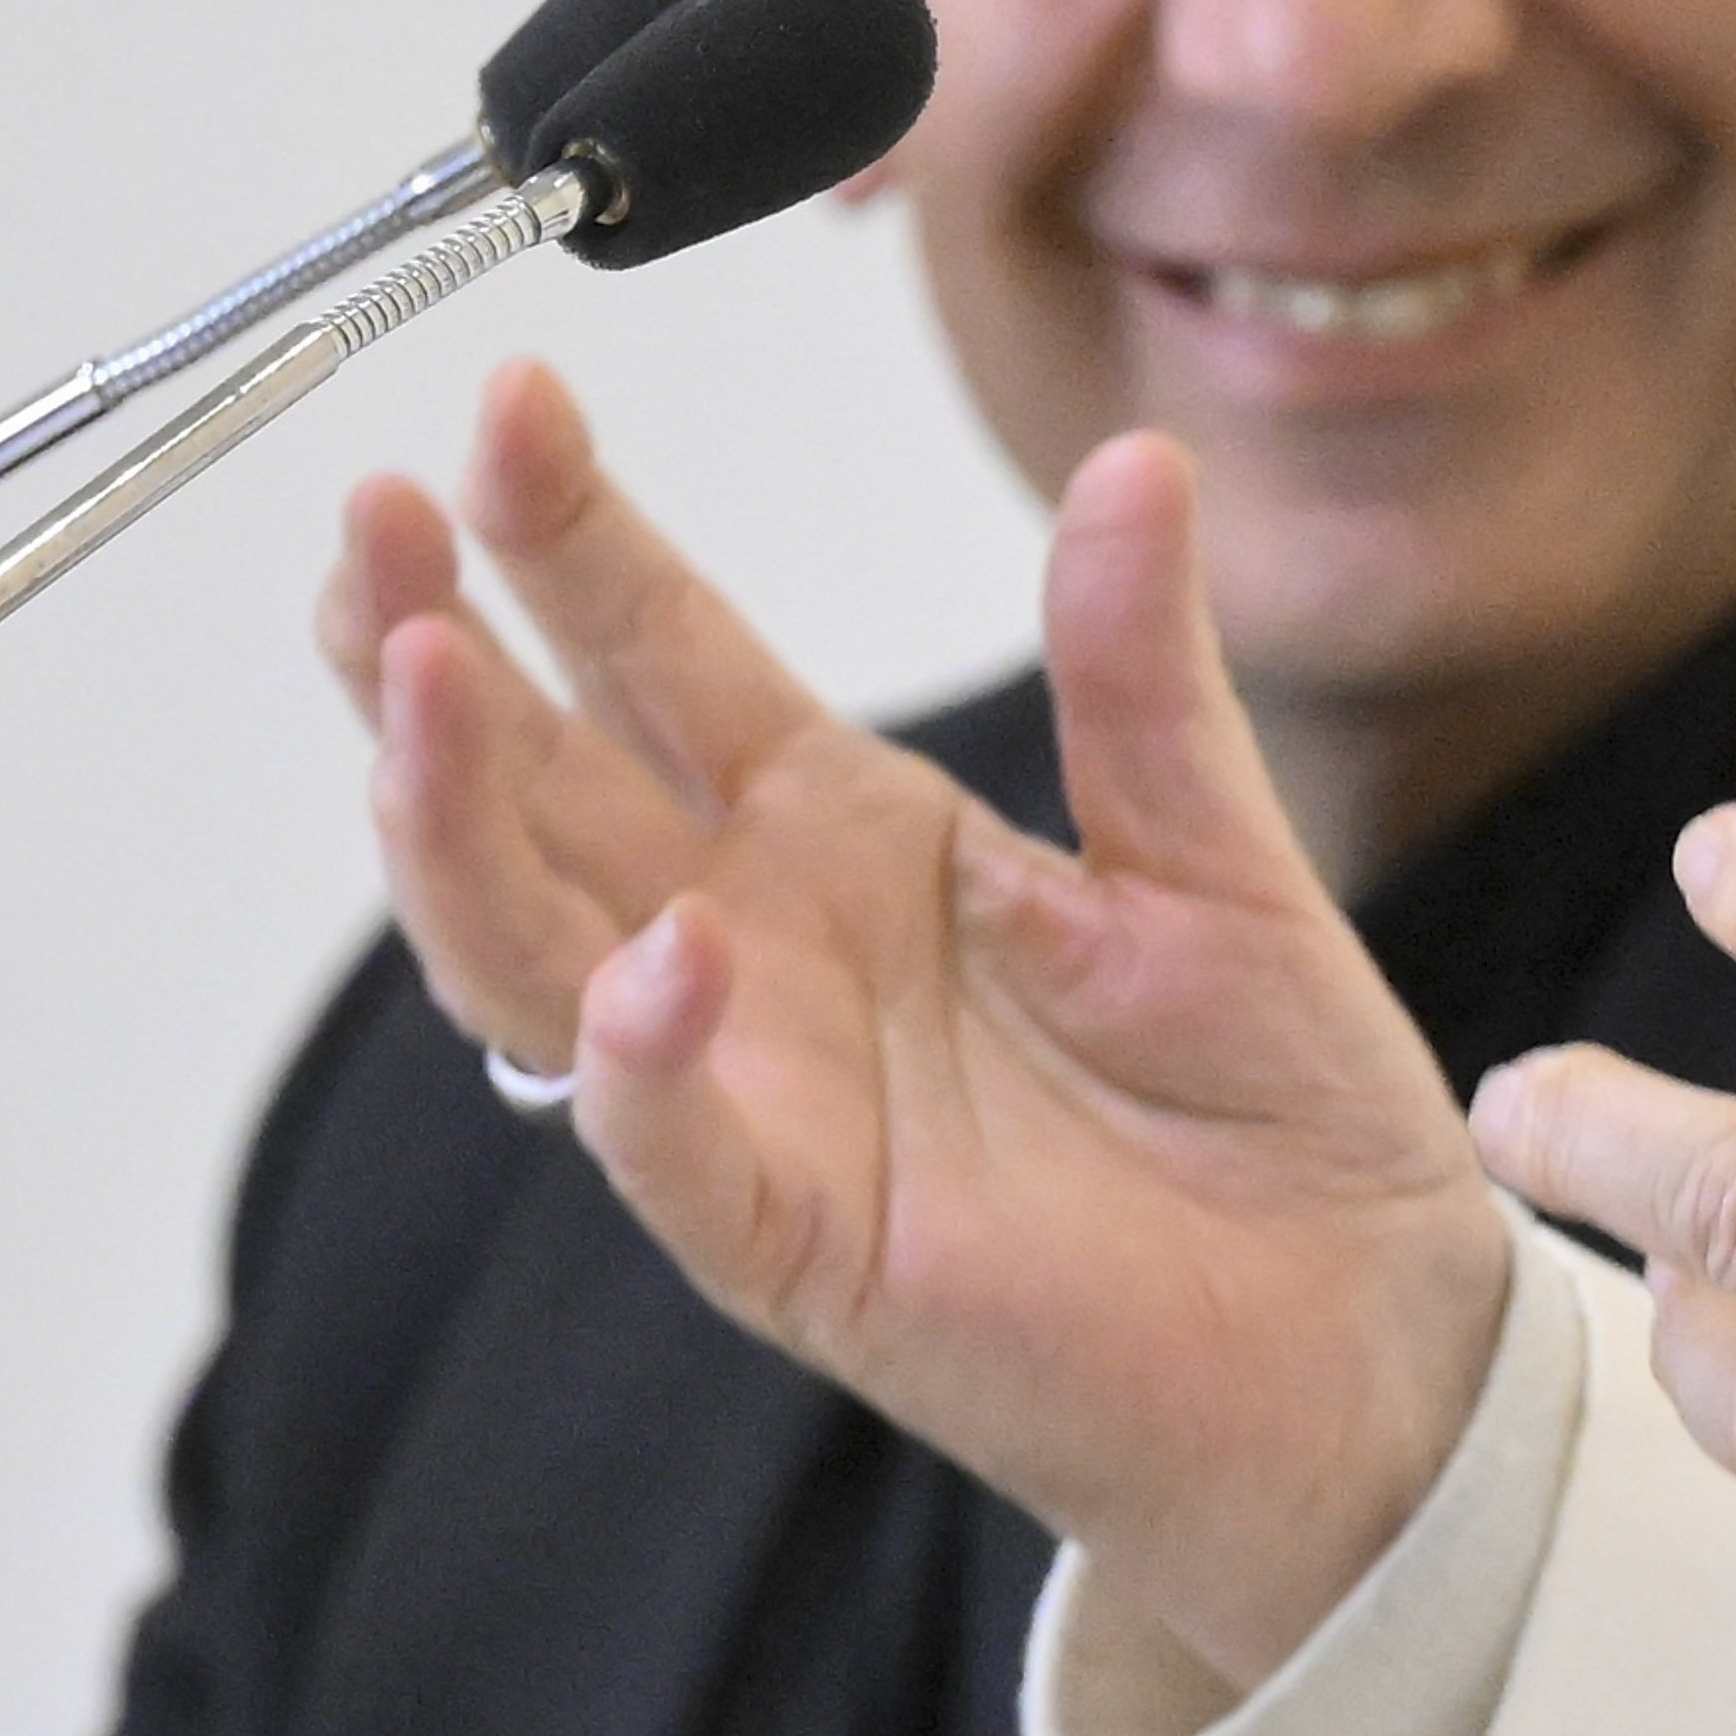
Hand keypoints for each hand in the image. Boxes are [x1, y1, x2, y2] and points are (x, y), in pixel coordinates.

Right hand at [351, 361, 1517, 1691]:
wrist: (1363, 1334)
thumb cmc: (1274, 1106)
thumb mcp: (1216, 849)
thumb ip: (1144, 673)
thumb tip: (1136, 459)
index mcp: (845, 834)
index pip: (660, 655)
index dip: (573, 538)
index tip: (508, 401)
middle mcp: (760, 947)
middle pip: (539, 783)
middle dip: (432, 651)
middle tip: (372, 522)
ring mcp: (759, 1095)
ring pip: (536, 952)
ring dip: (461, 825)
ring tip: (422, 680)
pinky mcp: (802, 1244)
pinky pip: (674, 1151)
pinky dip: (640, 1063)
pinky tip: (642, 966)